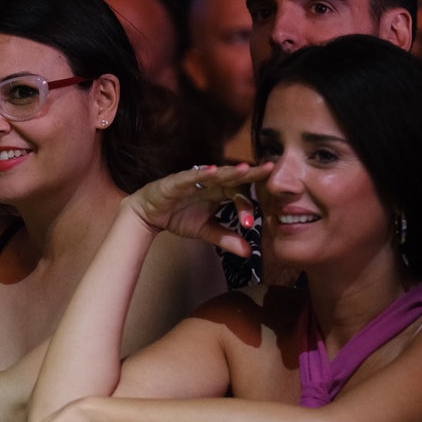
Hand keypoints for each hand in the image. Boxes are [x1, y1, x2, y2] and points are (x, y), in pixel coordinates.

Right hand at [125, 163, 272, 257]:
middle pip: (234, 176)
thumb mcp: (205, 231)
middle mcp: (210, 182)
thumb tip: (248, 253)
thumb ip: (226, 238)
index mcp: (220, 192)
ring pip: (216, 173)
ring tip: (245, 168)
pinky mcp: (177, 181)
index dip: (247, 207)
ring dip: (230, 171)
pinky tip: (211, 171)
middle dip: (252, 173)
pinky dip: (201, 173)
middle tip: (271, 169)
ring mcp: (194, 179)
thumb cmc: (178, 216)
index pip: (240, 194)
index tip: (249, 225)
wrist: (149, 214)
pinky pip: (190, 176)